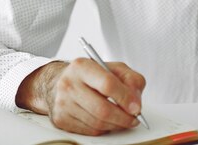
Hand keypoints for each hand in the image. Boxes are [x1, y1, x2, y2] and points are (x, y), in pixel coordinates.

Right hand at [15, 59, 145, 135]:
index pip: (107, 84)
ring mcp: (63, 103)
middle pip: (102, 109)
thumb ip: (130, 79)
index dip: (125, 98)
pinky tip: (108, 121)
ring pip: (97, 123)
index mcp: (82, 66)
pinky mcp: (61, 119)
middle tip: (134, 119)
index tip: (136, 107)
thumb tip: (136, 101)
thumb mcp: (113, 68)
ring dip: (116, 125)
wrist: (61, 82)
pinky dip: (104, 129)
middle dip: (123, 118)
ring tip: (124, 120)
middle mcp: (69, 84)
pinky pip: (90, 130)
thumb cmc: (91, 75)